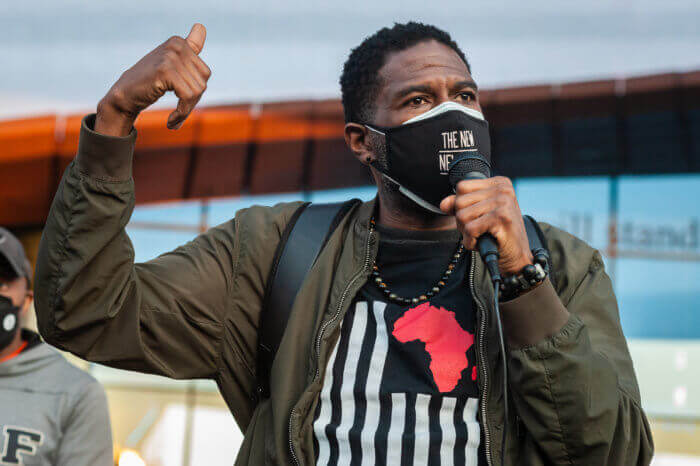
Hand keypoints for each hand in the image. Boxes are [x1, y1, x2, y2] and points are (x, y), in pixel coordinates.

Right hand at [95, 23, 210, 136]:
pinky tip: (171, 121)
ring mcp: (170, 56)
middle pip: (203, 82)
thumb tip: (201, 26)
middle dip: (192, 102)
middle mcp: (176, 45)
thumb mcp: (171, 63)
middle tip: (179, 113)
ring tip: (174, 119)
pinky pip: (187, 96)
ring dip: (186, 110)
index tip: (182, 101)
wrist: (124, 96)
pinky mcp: (165, 70)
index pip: (205, 73)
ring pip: (197, 91)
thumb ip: (188, 47)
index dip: (196, 91)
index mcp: (179, 42)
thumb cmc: (149, 82)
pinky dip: (182, 112)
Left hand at [440, 176, 532, 274]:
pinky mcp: (501, 218)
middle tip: (478, 229)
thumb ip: (460, 205)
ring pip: (462, 216)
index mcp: (499, 183)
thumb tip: (443, 204)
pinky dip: (470, 241)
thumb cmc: (498, 234)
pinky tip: (481, 242)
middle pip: (460, 202)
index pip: (462, 187)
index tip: (475, 216)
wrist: (516, 256)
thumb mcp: (479, 214)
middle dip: (462, 221)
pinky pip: (470, 229)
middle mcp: (503, 189)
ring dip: (466, 232)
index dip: (460, 205)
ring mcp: (503, 202)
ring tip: (481, 235)